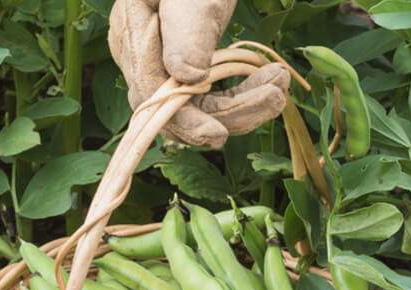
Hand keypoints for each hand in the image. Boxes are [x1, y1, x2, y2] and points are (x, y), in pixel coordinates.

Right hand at [108, 0, 289, 146]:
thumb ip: (186, 33)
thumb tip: (186, 77)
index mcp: (131, 35)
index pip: (151, 95)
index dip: (184, 122)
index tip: (218, 134)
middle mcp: (141, 58)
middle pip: (178, 110)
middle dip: (229, 112)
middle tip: (274, 98)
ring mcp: (164, 67)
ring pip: (202, 108)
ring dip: (245, 104)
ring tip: (279, 84)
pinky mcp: (189, 71)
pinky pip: (214, 97)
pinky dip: (245, 93)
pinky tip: (272, 80)